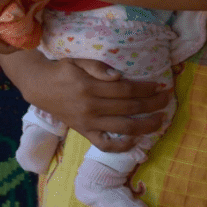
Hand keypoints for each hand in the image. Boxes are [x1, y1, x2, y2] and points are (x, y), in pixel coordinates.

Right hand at [0, 52, 171, 151]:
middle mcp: (91, 107)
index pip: (126, 90)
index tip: (159, 86)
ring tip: (161, 120)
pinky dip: (121, 145)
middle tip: (166, 99)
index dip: (145, 88)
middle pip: (129, 108)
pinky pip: (105, 144)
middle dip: (152, 104)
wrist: (39, 86)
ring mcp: (88, 123)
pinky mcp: (84, 132)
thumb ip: (98, 67)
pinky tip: (136, 140)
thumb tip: (118, 76)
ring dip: (146, 125)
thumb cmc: (63, 70)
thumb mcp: (78, 61)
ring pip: (123, 128)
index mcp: (90, 87)